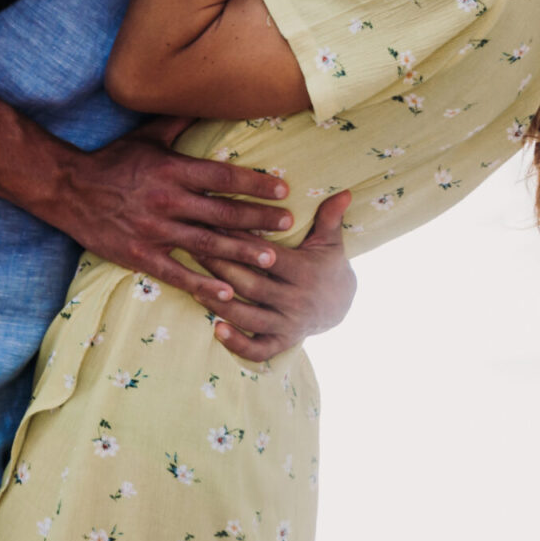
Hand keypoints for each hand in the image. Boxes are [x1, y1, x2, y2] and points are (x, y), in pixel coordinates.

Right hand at [39, 115, 292, 308]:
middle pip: (222, 213)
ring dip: (241, 253)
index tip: (282, 190)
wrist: (68, 188)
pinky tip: (227, 293)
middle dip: (258, 220)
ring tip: (271, 259)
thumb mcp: (147, 136)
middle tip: (287, 225)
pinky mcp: (140, 255)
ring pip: (206, 244)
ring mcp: (153, 230)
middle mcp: (167, 200)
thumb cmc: (112, 160)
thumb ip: (180, 122)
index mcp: (172, 170)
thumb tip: (208, 98)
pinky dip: (203, 285)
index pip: (223, 177)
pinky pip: (176, 274)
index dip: (255, 184)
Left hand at [204, 192, 354, 362]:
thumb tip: (344, 191)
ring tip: (195, 288)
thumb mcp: (330, 241)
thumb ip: (330, 217)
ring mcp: (288, 325)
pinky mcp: (282, 343)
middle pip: (253, 286)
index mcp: (305, 273)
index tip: (217, 225)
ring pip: (250, 318)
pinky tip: (216, 330)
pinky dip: (237, 344)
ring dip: (221, 304)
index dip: (243, 243)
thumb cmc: (326, 264)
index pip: (268, 257)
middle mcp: (296, 301)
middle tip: (195, 250)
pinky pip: (258, 349)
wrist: (340, 305)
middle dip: (222, 269)